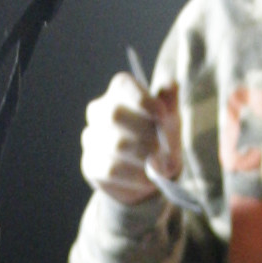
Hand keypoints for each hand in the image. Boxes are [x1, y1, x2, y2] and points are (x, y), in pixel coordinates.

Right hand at [79, 65, 181, 207]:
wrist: (151, 176)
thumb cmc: (162, 140)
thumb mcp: (171, 120)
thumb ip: (170, 102)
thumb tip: (170, 84)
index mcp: (120, 92)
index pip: (122, 85)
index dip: (143, 100)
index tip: (163, 115)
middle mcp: (99, 111)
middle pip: (115, 114)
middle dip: (145, 132)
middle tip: (162, 146)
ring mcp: (91, 139)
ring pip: (115, 144)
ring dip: (144, 157)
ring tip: (160, 165)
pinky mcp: (90, 165)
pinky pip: (111, 169)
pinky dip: (135, 175)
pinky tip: (148, 178)